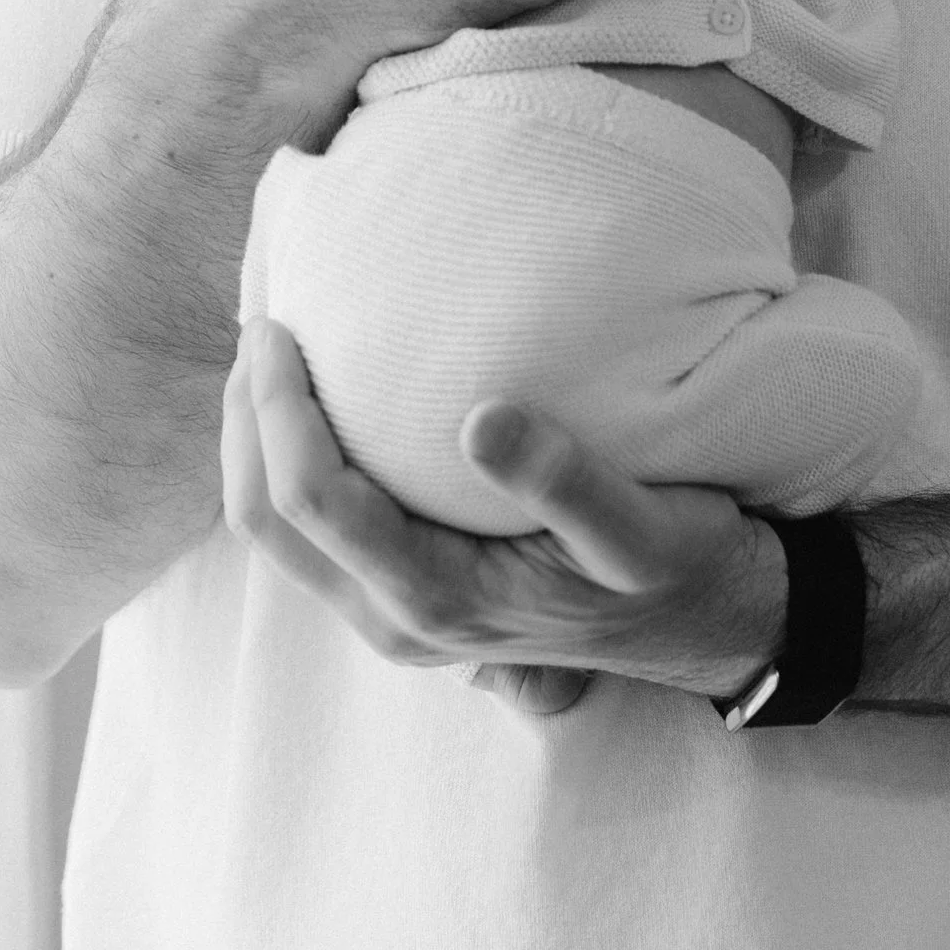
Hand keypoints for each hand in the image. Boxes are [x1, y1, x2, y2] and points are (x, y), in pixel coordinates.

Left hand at [220, 318, 785, 721]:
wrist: (706, 626)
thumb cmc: (674, 565)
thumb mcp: (643, 528)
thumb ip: (566, 481)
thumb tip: (481, 420)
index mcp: (440, 600)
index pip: (313, 502)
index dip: (278, 413)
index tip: (280, 328)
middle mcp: (399, 621)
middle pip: (263, 524)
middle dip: (243, 421)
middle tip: (261, 324)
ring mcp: (394, 617)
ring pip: (274, 536)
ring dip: (255, 443)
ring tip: (268, 353)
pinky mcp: (403, 598)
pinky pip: (310, 535)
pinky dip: (287, 462)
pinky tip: (313, 401)